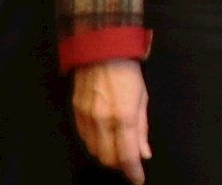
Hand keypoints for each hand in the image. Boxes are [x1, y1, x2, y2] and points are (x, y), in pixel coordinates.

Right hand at [72, 58, 149, 181]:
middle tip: (130, 161)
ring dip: (107, 154)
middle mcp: (103, 120)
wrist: (101, 49)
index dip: (133, 172)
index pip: (127, 156)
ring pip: (95, 150)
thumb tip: (144, 153)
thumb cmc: (127, 72)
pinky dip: (95, 143)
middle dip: (120, 164)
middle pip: (108, 158)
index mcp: (123, 116)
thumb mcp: (142, 99)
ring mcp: (87, 117)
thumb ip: (142, 129)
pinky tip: (104, 137)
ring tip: (118, 148)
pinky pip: (84, 137)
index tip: (138, 179)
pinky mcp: (77, 112)